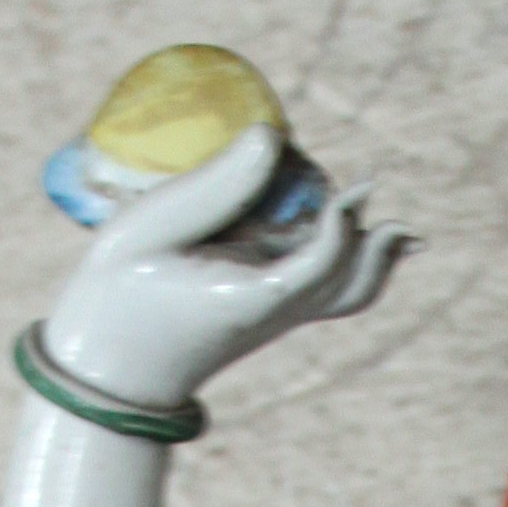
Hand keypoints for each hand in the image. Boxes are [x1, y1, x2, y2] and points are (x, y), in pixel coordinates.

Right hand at [43, 125, 410, 410]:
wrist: (108, 369)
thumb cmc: (117, 292)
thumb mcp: (148, 228)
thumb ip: (212, 186)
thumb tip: (273, 137)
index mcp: (249, 298)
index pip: (321, 267)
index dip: (345, 226)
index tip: (358, 188)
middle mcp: (274, 311)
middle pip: (351, 284)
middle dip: (371, 241)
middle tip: (365, 192)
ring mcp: (274, 313)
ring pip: (346, 291)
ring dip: (372, 255)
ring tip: (399, 227)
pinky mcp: (264, 307)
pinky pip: (325, 284)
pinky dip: (347, 253)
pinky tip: (354, 221)